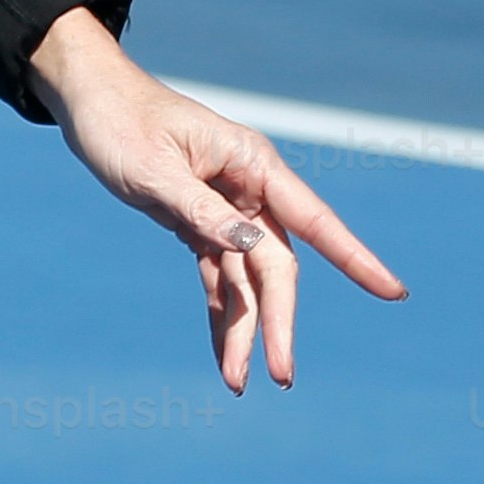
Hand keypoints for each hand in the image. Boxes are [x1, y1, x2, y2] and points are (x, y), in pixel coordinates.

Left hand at [26, 5, 404, 391]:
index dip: (355, 258)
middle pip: (278, 267)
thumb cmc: (121, 123)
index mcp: (252, 164)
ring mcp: (227, 211)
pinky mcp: (200, 226)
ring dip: (244, 332)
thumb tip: (251, 247)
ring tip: (237, 383)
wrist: (90, 101)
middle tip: (281, 376)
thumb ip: (200, 209)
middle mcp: (249, 190)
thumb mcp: (154, 169)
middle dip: (279, 322)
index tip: (393, 292)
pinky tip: (225, 360)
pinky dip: (220, 317)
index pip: (314, 219)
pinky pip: (219, 279)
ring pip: (248, 282)